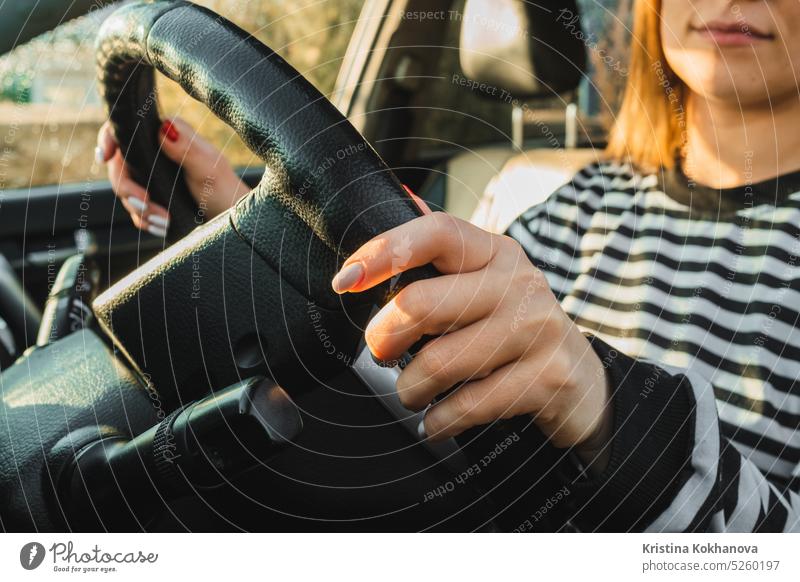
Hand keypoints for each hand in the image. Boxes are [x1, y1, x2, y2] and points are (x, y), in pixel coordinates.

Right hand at [96, 117, 249, 236]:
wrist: (230, 215)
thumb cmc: (224, 188)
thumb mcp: (208, 168)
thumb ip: (186, 148)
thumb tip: (164, 128)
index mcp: (167, 134)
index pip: (126, 127)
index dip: (109, 138)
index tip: (104, 156)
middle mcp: (154, 152)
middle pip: (119, 165)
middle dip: (129, 189)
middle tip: (148, 206)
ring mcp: (150, 175)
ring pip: (124, 190)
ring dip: (140, 210)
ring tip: (163, 222)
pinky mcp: (151, 196)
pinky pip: (134, 208)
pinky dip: (144, 220)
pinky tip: (161, 227)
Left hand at [331, 211, 612, 470]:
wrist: (581, 381)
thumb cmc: (514, 328)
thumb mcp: (486, 282)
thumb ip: (444, 250)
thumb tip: (401, 196)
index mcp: (495, 253)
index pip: (437, 233)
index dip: (385, 251)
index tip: (346, 280)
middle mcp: (519, 283)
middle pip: (422, 303)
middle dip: (384, 337)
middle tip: (380, 354)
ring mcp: (536, 329)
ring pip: (440, 361)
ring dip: (410, 388)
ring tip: (411, 393)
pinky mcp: (547, 377)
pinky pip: (468, 404)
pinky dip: (439, 421)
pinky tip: (435, 423)